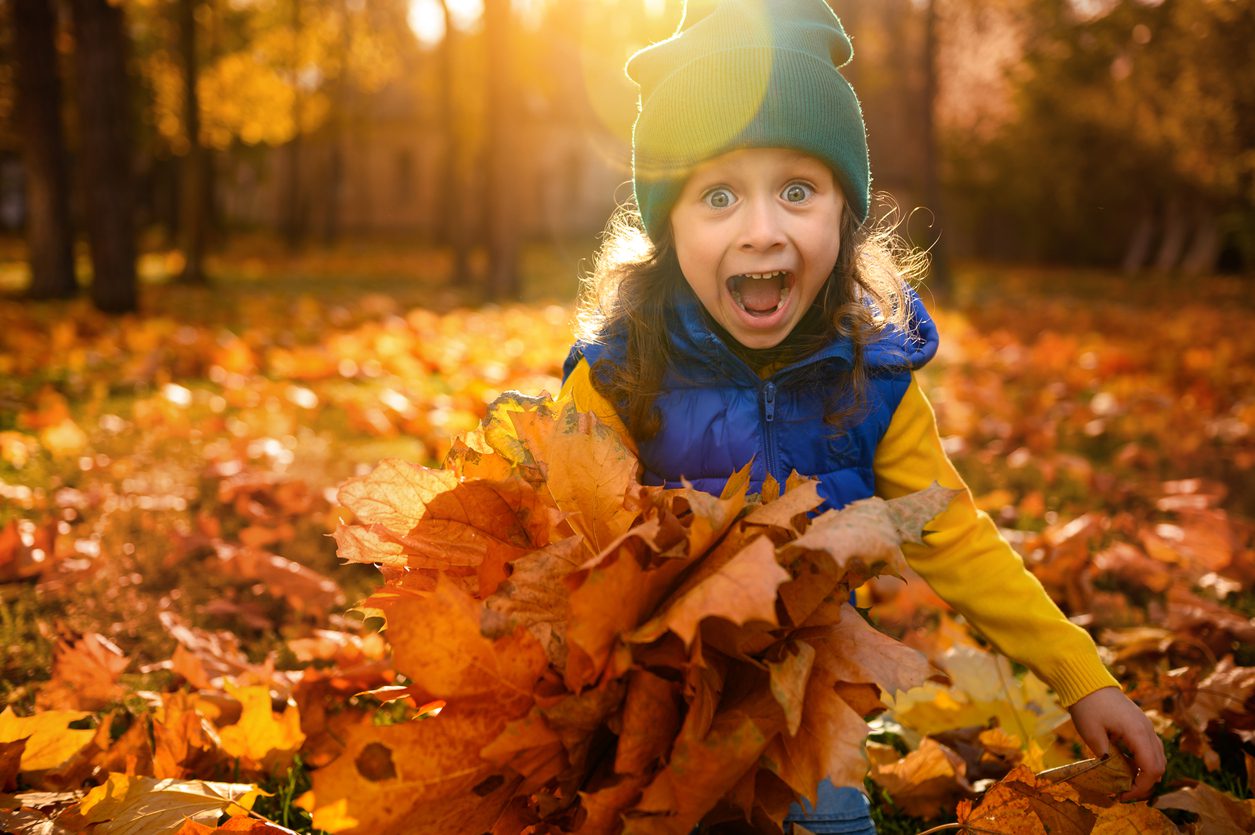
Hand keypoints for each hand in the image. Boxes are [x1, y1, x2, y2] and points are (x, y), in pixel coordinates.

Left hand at [1067, 686, 1165, 800]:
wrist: (1087, 680)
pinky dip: (1143, 760)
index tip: (1122, 796)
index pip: (1151, 769)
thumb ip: (1106, 757)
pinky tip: (1125, 765)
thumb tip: (1114, 775)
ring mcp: (1146, 726)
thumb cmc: (1087, 705)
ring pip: (1158, 757)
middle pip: (1159, 766)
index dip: (1140, 787)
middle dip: (1144, 783)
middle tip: (1123, 792)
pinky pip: (1150, 747)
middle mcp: (1148, 730)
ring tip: (1124, 781)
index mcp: (1138, 733)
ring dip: (1145, 772)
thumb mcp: (1092, 734)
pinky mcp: (1141, 723)